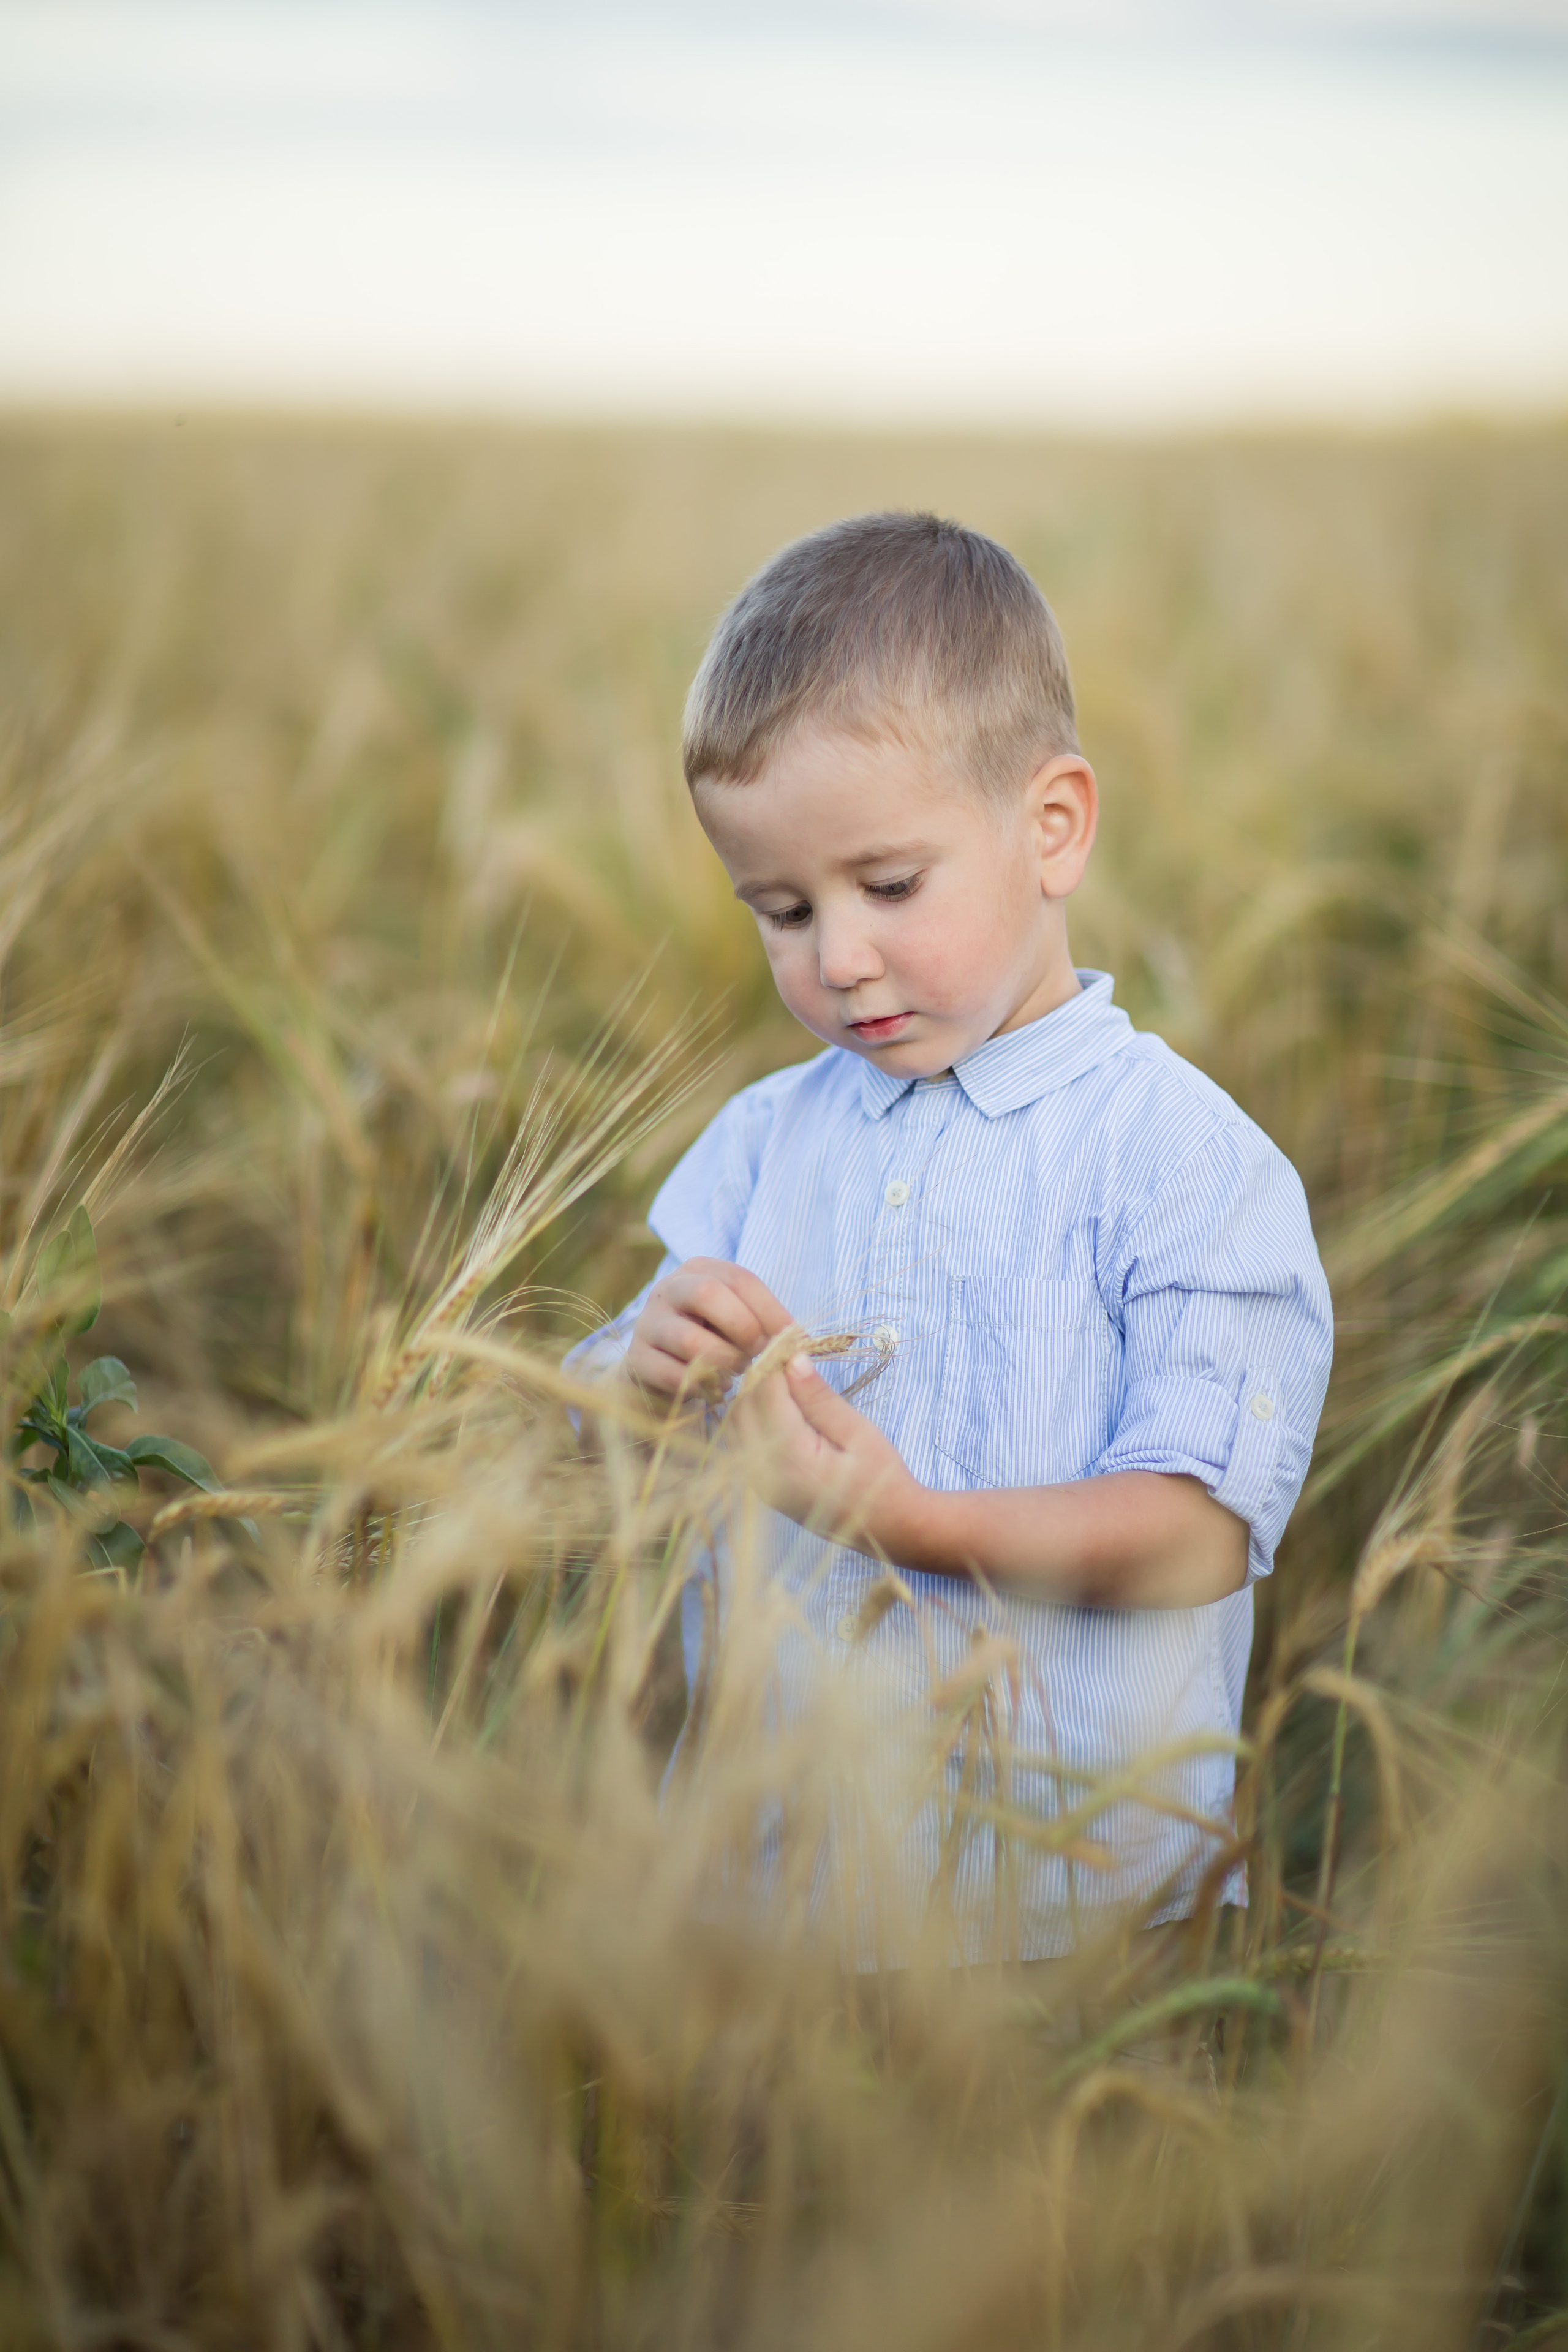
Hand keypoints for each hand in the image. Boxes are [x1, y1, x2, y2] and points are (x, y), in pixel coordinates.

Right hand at [625, 1257, 794, 1403]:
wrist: (662, 1372)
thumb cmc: (712, 1341)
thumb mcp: (736, 1321)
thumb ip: (762, 1322)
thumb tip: (801, 1341)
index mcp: (698, 1270)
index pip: (740, 1279)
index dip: (771, 1309)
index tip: (792, 1338)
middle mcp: (668, 1289)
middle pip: (708, 1295)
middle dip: (744, 1327)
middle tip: (759, 1353)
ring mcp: (647, 1324)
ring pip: (691, 1340)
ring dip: (724, 1362)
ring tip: (735, 1373)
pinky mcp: (637, 1360)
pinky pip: (675, 1375)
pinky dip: (704, 1387)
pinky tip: (716, 1389)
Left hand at [734, 1352, 921, 1550]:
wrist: (889, 1528)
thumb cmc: (882, 1479)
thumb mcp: (858, 1432)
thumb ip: (819, 1399)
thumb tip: (792, 1359)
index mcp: (790, 1459)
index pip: (765, 1393)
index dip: (775, 1362)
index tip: (791, 1342)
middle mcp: (764, 1474)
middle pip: (742, 1408)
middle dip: (761, 1379)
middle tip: (791, 1362)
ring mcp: (758, 1486)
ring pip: (736, 1425)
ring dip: (754, 1399)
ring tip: (789, 1385)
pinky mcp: (761, 1489)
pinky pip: (742, 1444)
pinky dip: (754, 1420)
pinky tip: (782, 1410)